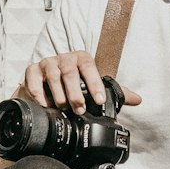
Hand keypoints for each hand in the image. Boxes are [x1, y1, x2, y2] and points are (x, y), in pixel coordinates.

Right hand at [19, 51, 141, 115]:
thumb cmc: (74, 83)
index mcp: (81, 59)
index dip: (95, 84)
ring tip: (63, 109)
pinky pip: (33, 79)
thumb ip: (115, 92)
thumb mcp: (94, 86)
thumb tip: (137, 99)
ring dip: (59, 94)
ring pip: (52, 76)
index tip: (99, 101)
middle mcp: (64, 58)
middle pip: (69, 72)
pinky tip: (44, 104)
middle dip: (75, 93)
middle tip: (79, 110)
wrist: (48, 82)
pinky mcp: (32, 70)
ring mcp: (47, 63)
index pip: (90, 67)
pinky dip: (38, 92)